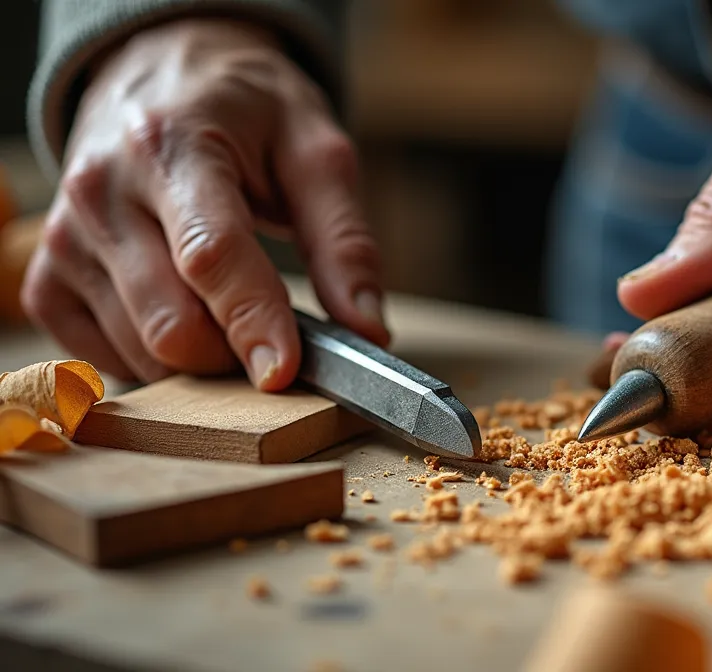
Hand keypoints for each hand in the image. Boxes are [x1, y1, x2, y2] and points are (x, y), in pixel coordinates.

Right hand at [22, 19, 386, 388]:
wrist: (161, 74)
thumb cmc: (246, 112)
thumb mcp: (315, 150)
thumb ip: (345, 241)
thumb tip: (367, 329)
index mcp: (170, 148)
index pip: (210, 255)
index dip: (252, 320)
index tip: (285, 371)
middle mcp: (101, 193)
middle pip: (170, 322)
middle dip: (236, 349)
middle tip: (277, 328)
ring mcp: (64, 240)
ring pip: (141, 351)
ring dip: (201, 357)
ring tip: (229, 306)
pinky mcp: (46, 280)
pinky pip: (103, 357)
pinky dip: (154, 357)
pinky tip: (185, 313)